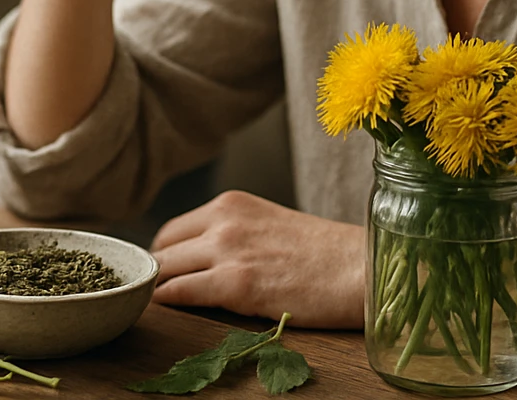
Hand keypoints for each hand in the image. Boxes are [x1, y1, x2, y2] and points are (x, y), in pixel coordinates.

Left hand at [150, 190, 365, 327]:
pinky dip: (167, 304)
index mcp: (232, 204)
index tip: (164, 277)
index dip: (164, 257)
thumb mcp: (269, 226)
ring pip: (164, 270)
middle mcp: (224, 220)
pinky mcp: (237, 284)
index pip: (173, 231)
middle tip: (155, 296)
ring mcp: (228, 250)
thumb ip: (234, 235)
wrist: (361, 268)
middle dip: (157, 274)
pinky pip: (180, 293)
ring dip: (157, 290)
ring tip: (157, 308)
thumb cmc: (324, 255)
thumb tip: (201, 261)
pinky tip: (169, 312)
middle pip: (162, 250)